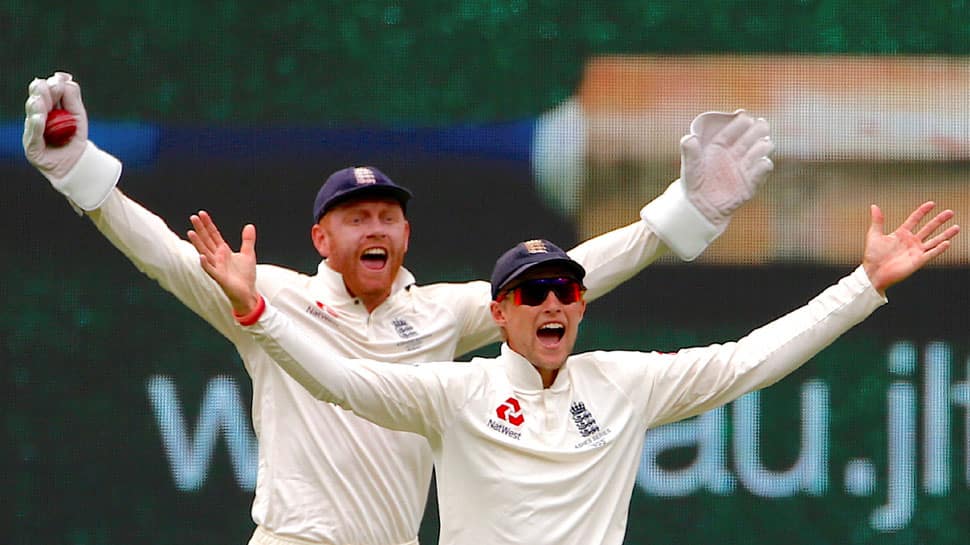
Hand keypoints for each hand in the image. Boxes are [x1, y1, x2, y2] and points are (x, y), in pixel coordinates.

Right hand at [23, 72, 88, 180]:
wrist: (78, 162)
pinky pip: (34, 135)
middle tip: (46, 86)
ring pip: (33, 116)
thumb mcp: (77, 115)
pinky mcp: (32, 147)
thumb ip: (72, 98)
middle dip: (42, 93)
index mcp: (46, 107)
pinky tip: (39, 118)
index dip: (51, 85)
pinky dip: (37, 126)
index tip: (59, 79)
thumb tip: (66, 78)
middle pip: (37, 101)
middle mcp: (37, 117)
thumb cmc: (75, 137)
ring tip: (40, 101)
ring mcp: (33, 131)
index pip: (45, 92)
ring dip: (37, 107)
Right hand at [187, 211, 260, 314]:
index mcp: (223, 251)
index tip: (201, 214)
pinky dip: (205, 263)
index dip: (208, 224)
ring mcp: (217, 267)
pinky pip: (210, 270)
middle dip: (200, 229)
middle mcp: (217, 257)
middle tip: (193, 217)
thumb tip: (249, 225)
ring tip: (191, 232)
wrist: (248, 292)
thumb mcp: (249, 254)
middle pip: (207, 240)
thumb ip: (247, 240)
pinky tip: (201, 256)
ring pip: (205, 252)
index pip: (213, 235)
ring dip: (198, 243)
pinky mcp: (219, 277)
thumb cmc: (245, 276)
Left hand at [680, 110, 774, 226]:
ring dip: (761, 148)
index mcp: (718, 147)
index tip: (744, 115)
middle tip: (762, 123)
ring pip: (757, 153)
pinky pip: (759, 174)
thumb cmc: (693, 185)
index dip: (738, 123)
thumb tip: (688, 138)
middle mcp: (733, 155)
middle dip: (756, 130)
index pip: (730, 131)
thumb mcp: (690, 168)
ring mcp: (742, 168)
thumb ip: (690, 153)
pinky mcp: (749, 184)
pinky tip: (765, 162)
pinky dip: (763, 168)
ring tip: (764, 143)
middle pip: (748, 139)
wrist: (699, 209)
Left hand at [863, 202, 959, 294]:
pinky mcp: (918, 261)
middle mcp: (911, 241)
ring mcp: (916, 251)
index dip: (923, 211)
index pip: (915, 219)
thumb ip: (877, 221)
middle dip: (939, 220)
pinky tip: (947, 242)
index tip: (932, 204)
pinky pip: (931, 253)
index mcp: (901, 234)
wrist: (873, 273)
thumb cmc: (872, 256)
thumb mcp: (875, 235)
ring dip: (946, 234)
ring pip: (934, 240)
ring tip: (956, 227)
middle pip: (928, 228)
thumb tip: (874, 206)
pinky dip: (939, 248)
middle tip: (950, 212)